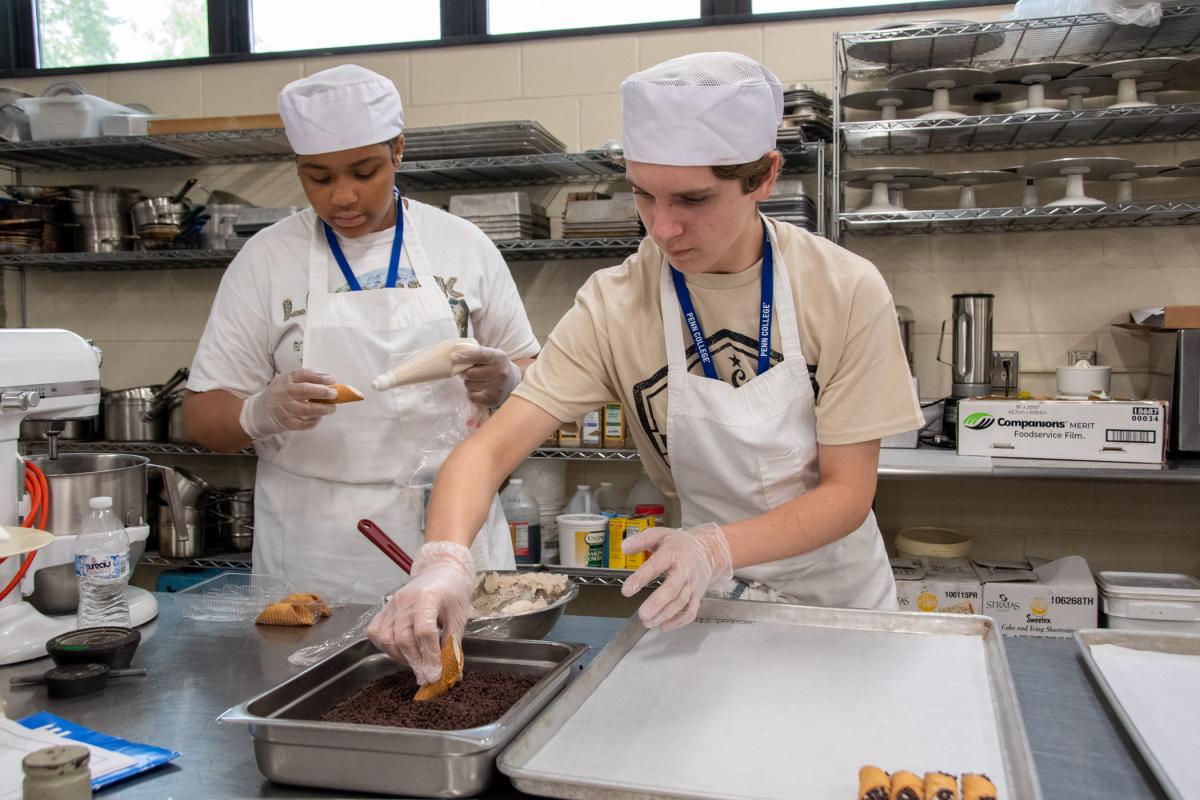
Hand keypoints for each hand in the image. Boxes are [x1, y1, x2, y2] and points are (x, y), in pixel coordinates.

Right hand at [238, 369, 336, 439]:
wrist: (259, 412)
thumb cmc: (279, 395)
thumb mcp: (288, 381)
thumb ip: (307, 378)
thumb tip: (331, 379)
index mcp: (285, 380)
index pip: (303, 374)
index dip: (319, 376)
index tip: (332, 380)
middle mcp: (283, 393)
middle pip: (305, 391)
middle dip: (322, 392)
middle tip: (334, 394)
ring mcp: (283, 408)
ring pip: (306, 409)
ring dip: (322, 409)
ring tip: (332, 408)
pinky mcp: (285, 423)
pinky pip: (302, 424)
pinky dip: (313, 422)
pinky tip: (318, 418)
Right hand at [366, 541, 474, 683]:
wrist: (441, 570)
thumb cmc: (453, 592)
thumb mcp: (459, 617)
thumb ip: (453, 645)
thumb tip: (453, 674)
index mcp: (427, 597)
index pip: (424, 631)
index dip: (429, 656)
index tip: (436, 674)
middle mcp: (404, 600)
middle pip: (403, 638)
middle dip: (415, 662)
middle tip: (427, 677)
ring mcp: (391, 604)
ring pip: (386, 639)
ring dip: (401, 657)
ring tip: (417, 663)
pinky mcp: (383, 609)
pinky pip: (376, 633)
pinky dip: (386, 648)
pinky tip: (402, 652)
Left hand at [450, 346, 520, 406]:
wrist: (512, 382)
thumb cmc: (495, 366)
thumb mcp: (491, 354)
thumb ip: (476, 353)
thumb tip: (454, 355)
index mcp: (499, 358)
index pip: (480, 355)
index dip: (466, 356)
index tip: (453, 357)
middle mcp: (500, 373)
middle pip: (471, 373)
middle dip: (466, 373)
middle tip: (470, 372)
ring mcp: (497, 387)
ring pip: (469, 385)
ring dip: (469, 383)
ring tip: (478, 381)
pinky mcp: (493, 400)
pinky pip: (471, 396)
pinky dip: (472, 393)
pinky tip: (480, 389)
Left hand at [620, 523, 733, 630]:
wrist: (707, 551)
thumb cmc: (679, 545)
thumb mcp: (660, 534)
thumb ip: (641, 540)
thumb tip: (624, 547)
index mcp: (672, 553)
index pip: (656, 566)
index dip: (641, 578)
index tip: (627, 590)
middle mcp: (683, 571)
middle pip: (672, 589)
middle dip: (657, 603)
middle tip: (643, 614)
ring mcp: (691, 585)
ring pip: (680, 603)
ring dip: (664, 615)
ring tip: (647, 622)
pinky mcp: (696, 596)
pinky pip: (690, 611)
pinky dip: (679, 621)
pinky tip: (664, 626)